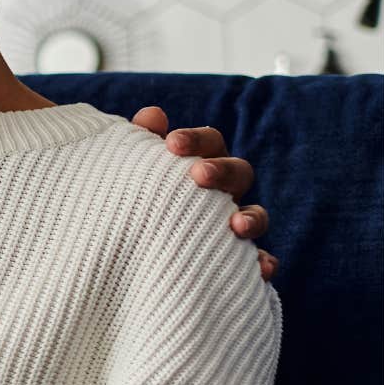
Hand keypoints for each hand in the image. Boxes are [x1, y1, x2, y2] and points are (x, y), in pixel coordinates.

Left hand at [131, 107, 276, 279]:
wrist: (119, 252)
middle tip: (198, 174)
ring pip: (255, 216)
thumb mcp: (128, 172)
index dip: (196, 140)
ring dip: (252, 218)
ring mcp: (230, 225)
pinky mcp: (233, 259)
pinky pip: (257, 261)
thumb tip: (153, 114)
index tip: (171, 142)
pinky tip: (262, 269)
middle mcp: (220, 193)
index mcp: (199, 164)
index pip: (210, 142)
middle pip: (239, 172)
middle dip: (223, 170)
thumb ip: (139, 143)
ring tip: (237, 225)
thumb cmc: (128, 201)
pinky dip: (264, 263)